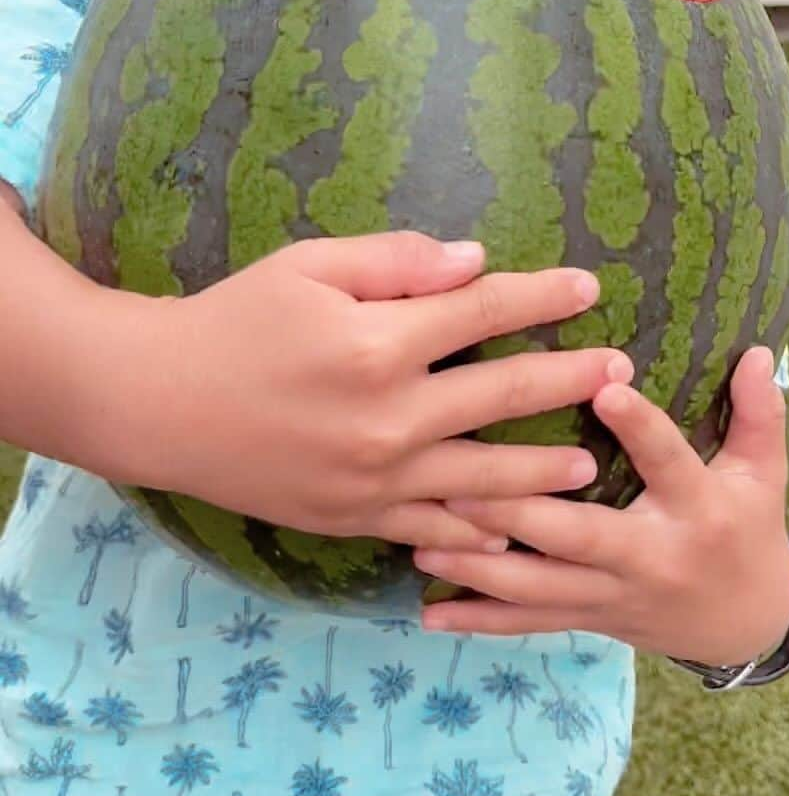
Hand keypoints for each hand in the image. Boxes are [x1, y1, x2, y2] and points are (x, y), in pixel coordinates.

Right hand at [107, 234, 631, 555]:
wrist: (160, 403)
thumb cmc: (235, 319)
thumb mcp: (308, 265)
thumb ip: (398, 263)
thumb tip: (478, 260)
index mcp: (379, 343)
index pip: (484, 312)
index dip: (541, 296)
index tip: (589, 287)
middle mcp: (389, 417)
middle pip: (503, 394)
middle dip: (571, 379)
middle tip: (622, 368)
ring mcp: (375, 479)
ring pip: (485, 478)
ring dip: (545, 469)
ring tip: (591, 467)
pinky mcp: (356, 518)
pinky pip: (435, 530)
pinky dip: (479, 534)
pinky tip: (514, 532)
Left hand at [414, 347, 788, 665]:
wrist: (744, 620)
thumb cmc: (748, 527)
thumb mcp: (766, 472)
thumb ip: (761, 413)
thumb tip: (759, 352)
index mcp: (698, 510)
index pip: (670, 463)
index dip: (641, 428)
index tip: (605, 386)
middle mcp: (650, 557)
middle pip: (579, 536)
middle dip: (517, 512)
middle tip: (458, 479)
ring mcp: (614, 597)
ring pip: (540, 589)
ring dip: (479, 568)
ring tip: (421, 543)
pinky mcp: (590, 620)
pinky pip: (529, 626)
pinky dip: (480, 622)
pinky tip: (429, 613)